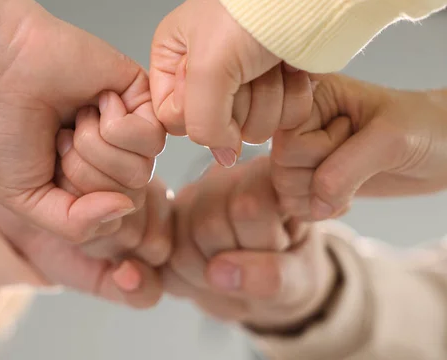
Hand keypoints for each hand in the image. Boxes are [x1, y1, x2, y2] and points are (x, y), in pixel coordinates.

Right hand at [0, 100, 172, 308]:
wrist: (0, 67)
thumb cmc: (6, 130)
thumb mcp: (26, 199)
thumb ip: (76, 224)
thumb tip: (125, 208)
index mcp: (92, 184)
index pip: (110, 219)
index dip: (74, 198)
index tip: (48, 167)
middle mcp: (117, 159)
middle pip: (128, 195)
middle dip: (83, 170)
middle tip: (60, 137)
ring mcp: (134, 130)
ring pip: (141, 170)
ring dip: (95, 145)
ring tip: (75, 119)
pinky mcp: (145, 98)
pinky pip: (152, 137)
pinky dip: (115, 123)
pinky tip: (97, 100)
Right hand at [150, 0, 312, 166]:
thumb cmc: (251, 11)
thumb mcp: (208, 67)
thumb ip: (202, 122)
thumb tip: (223, 156)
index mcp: (174, 61)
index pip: (172, 118)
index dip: (196, 112)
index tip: (213, 85)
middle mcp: (205, 75)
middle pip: (216, 127)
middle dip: (239, 103)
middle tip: (246, 69)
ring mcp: (244, 86)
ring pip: (252, 129)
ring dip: (269, 98)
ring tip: (269, 64)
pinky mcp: (277, 91)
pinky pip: (283, 122)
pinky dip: (292, 97)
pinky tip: (289, 69)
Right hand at [164, 157, 334, 329]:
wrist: (265, 287)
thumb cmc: (291, 272)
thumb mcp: (300, 279)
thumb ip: (272, 276)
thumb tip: (216, 272)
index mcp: (265, 175)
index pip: (247, 206)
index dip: (260, 242)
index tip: (281, 248)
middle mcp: (221, 176)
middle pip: (208, 226)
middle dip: (231, 262)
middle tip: (254, 268)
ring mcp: (187, 199)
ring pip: (180, 247)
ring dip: (208, 277)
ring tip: (233, 274)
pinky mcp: (166, 224)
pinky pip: (163, 263)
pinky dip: (186, 282)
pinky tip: (209, 276)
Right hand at [271, 74, 446, 220]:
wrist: (445, 150)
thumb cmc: (425, 128)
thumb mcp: (389, 140)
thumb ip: (345, 169)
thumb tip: (315, 204)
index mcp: (312, 96)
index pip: (285, 141)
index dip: (318, 151)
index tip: (351, 132)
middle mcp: (301, 122)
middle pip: (280, 167)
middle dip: (320, 176)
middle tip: (356, 160)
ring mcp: (305, 151)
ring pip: (283, 189)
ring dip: (320, 197)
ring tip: (354, 179)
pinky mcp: (312, 176)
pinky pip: (293, 204)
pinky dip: (320, 209)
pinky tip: (346, 195)